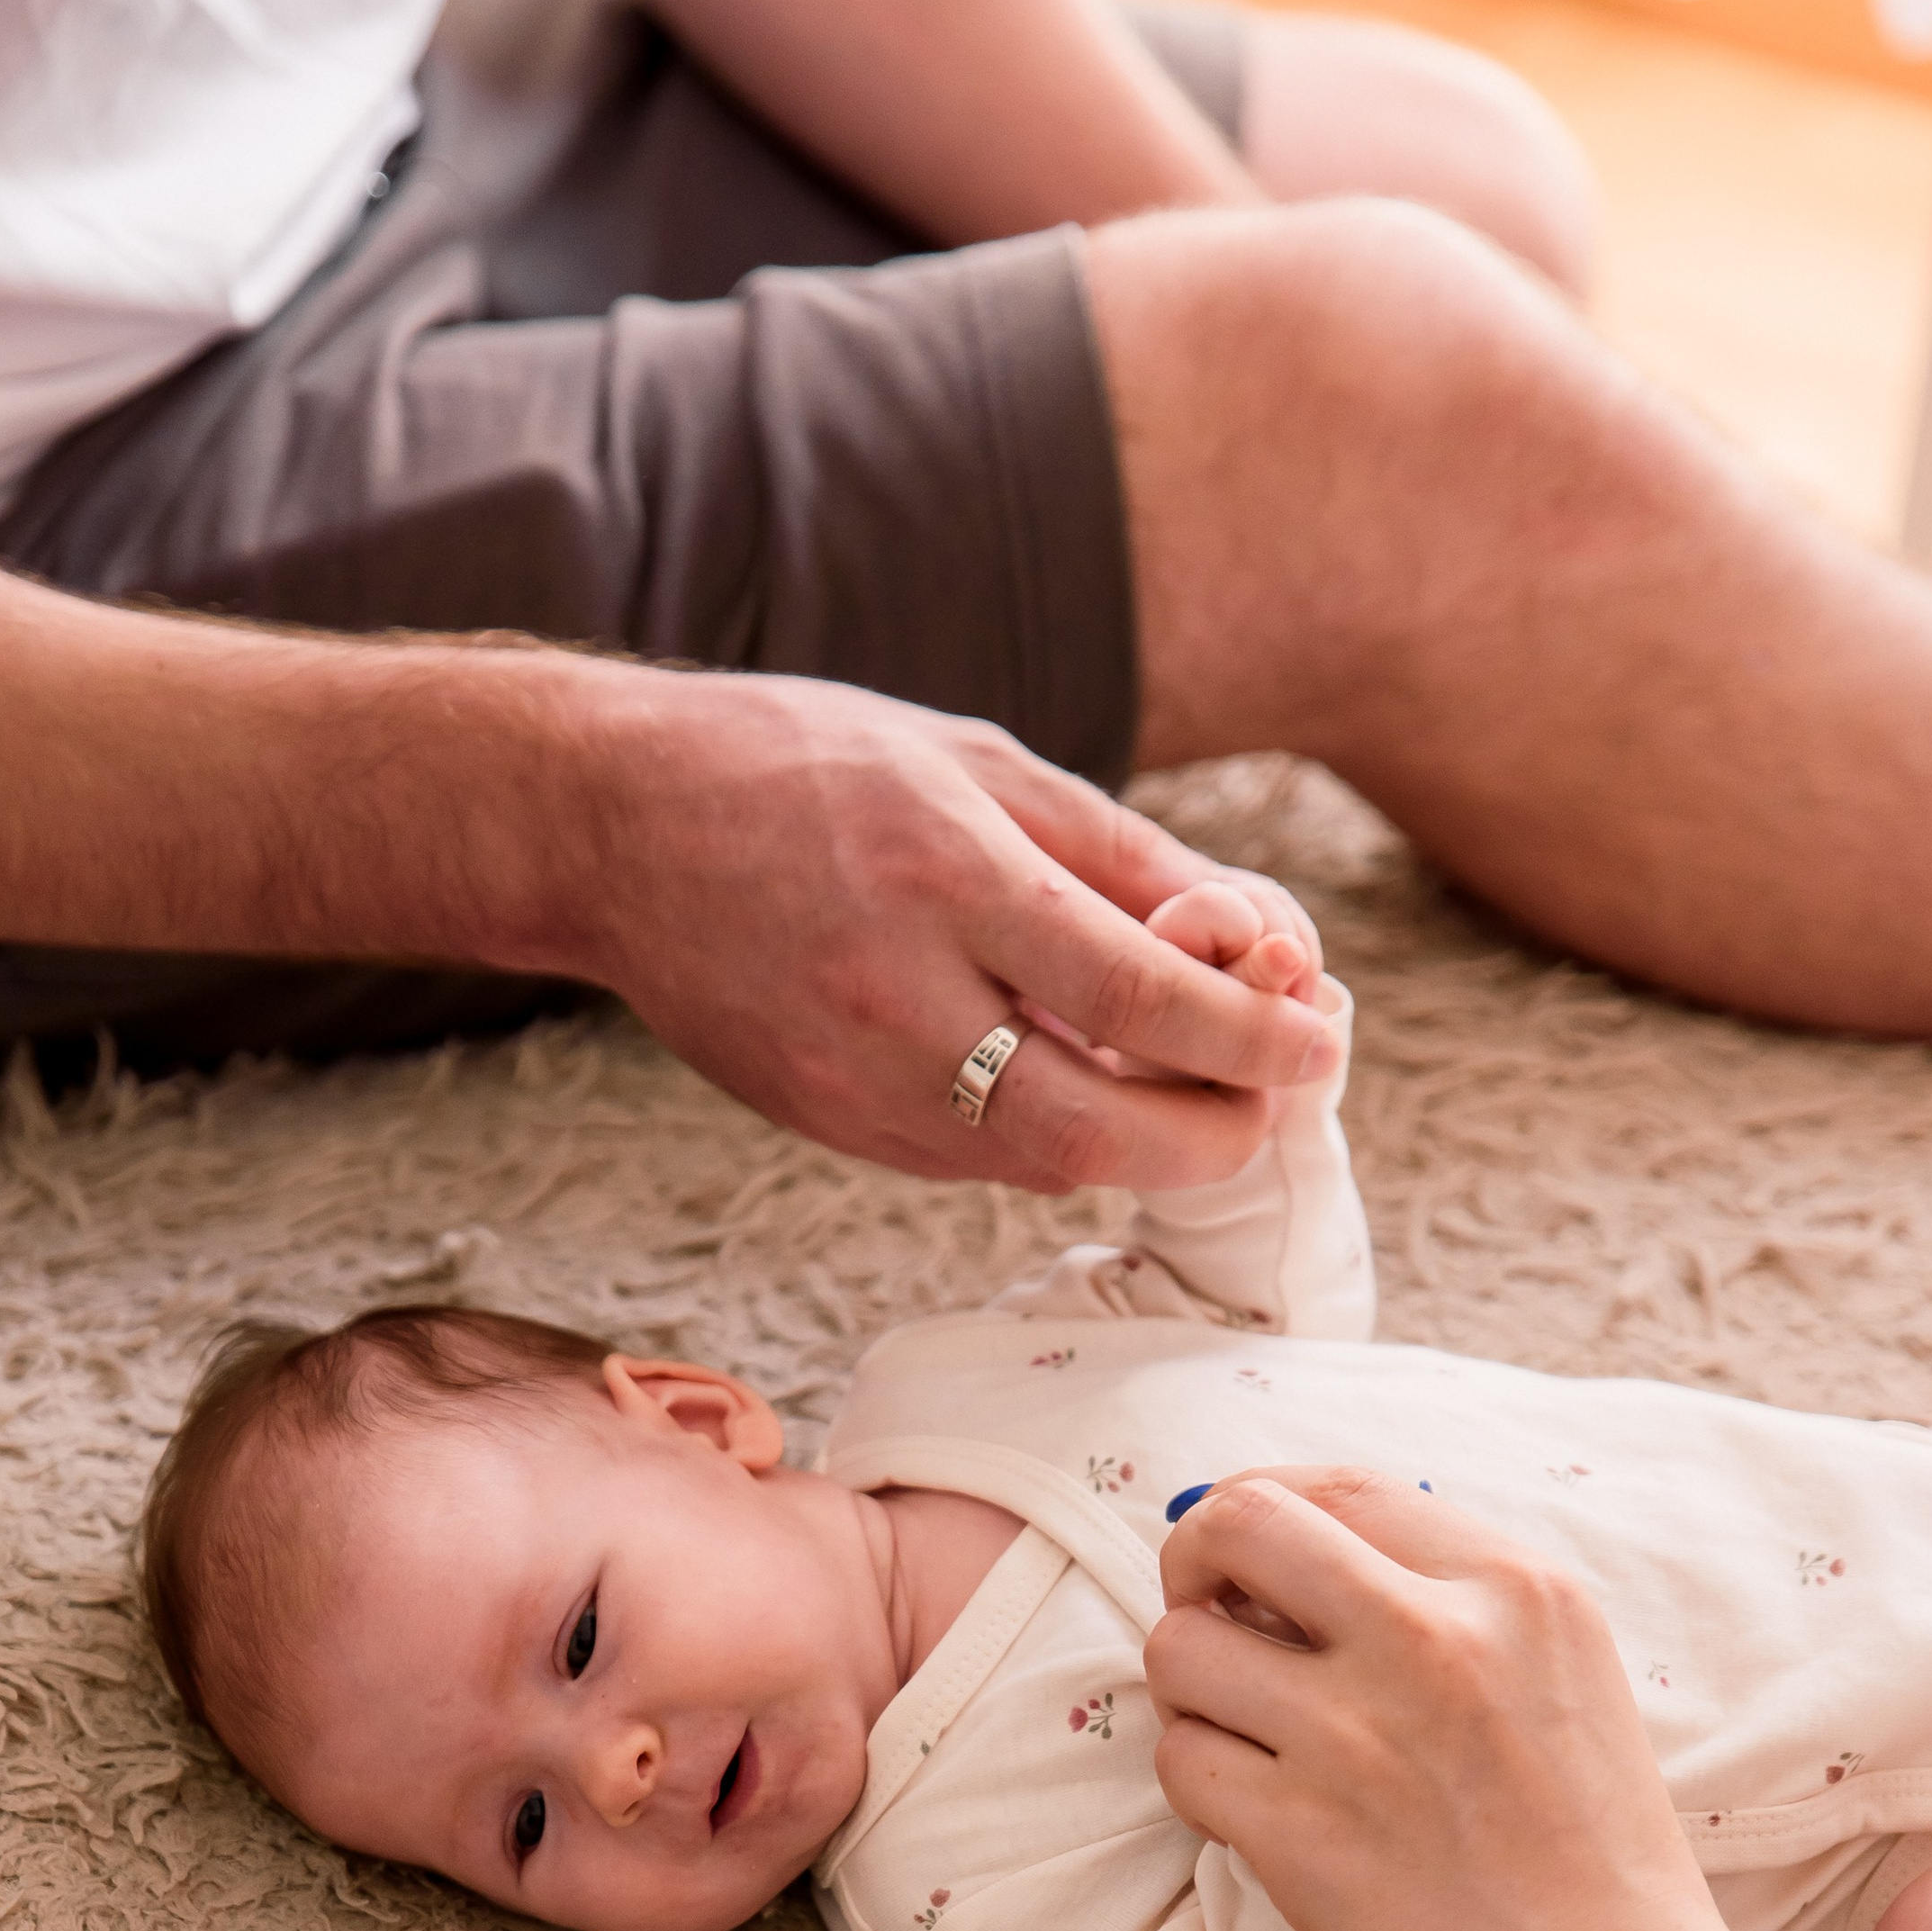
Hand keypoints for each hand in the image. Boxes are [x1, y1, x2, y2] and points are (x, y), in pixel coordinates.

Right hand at [554, 667, 1335, 1192]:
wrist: (611, 826)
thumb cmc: (811, 770)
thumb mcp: (983, 767)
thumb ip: (1126, 863)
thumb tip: (1261, 944)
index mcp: (948, 881)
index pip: (1140, 1001)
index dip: (1252, 1036)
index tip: (1320, 1036)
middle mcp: (897, 1001)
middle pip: (1097, 1132)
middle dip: (1216, 1135)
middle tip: (1273, 1096)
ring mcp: (852, 1083)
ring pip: (1041, 1163)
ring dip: (1144, 1144)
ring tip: (1196, 1084)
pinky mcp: (828, 1126)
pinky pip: (977, 1157)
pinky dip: (1056, 1133)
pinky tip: (1081, 1080)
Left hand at [1144, 1466, 1742, 1930]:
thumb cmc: (1595, 1861)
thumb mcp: (1566, 1679)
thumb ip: (1457, 1604)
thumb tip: (1297, 1557)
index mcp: (1517, 1587)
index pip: (1342, 1485)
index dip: (1267, 1508)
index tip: (1247, 1558)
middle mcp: (1435, 1635)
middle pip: (1235, 1521)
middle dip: (1193, 1564)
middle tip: (1212, 1623)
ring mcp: (1359, 1731)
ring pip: (1180, 1647)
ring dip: (1191, 1693)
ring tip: (1247, 1741)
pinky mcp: (1301, 1828)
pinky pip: (1181, 1759)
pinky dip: (1200, 1785)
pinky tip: (1255, 1817)